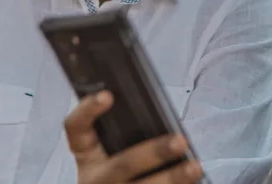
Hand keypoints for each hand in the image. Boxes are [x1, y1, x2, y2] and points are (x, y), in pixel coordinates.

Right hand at [65, 91, 203, 182]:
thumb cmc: (118, 166)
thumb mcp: (113, 147)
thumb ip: (128, 131)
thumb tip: (165, 115)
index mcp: (88, 153)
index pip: (76, 128)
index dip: (87, 111)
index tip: (107, 95)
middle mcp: (95, 177)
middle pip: (122, 165)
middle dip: (152, 153)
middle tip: (179, 141)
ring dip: (171, 179)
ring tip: (194, 167)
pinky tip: (193, 180)